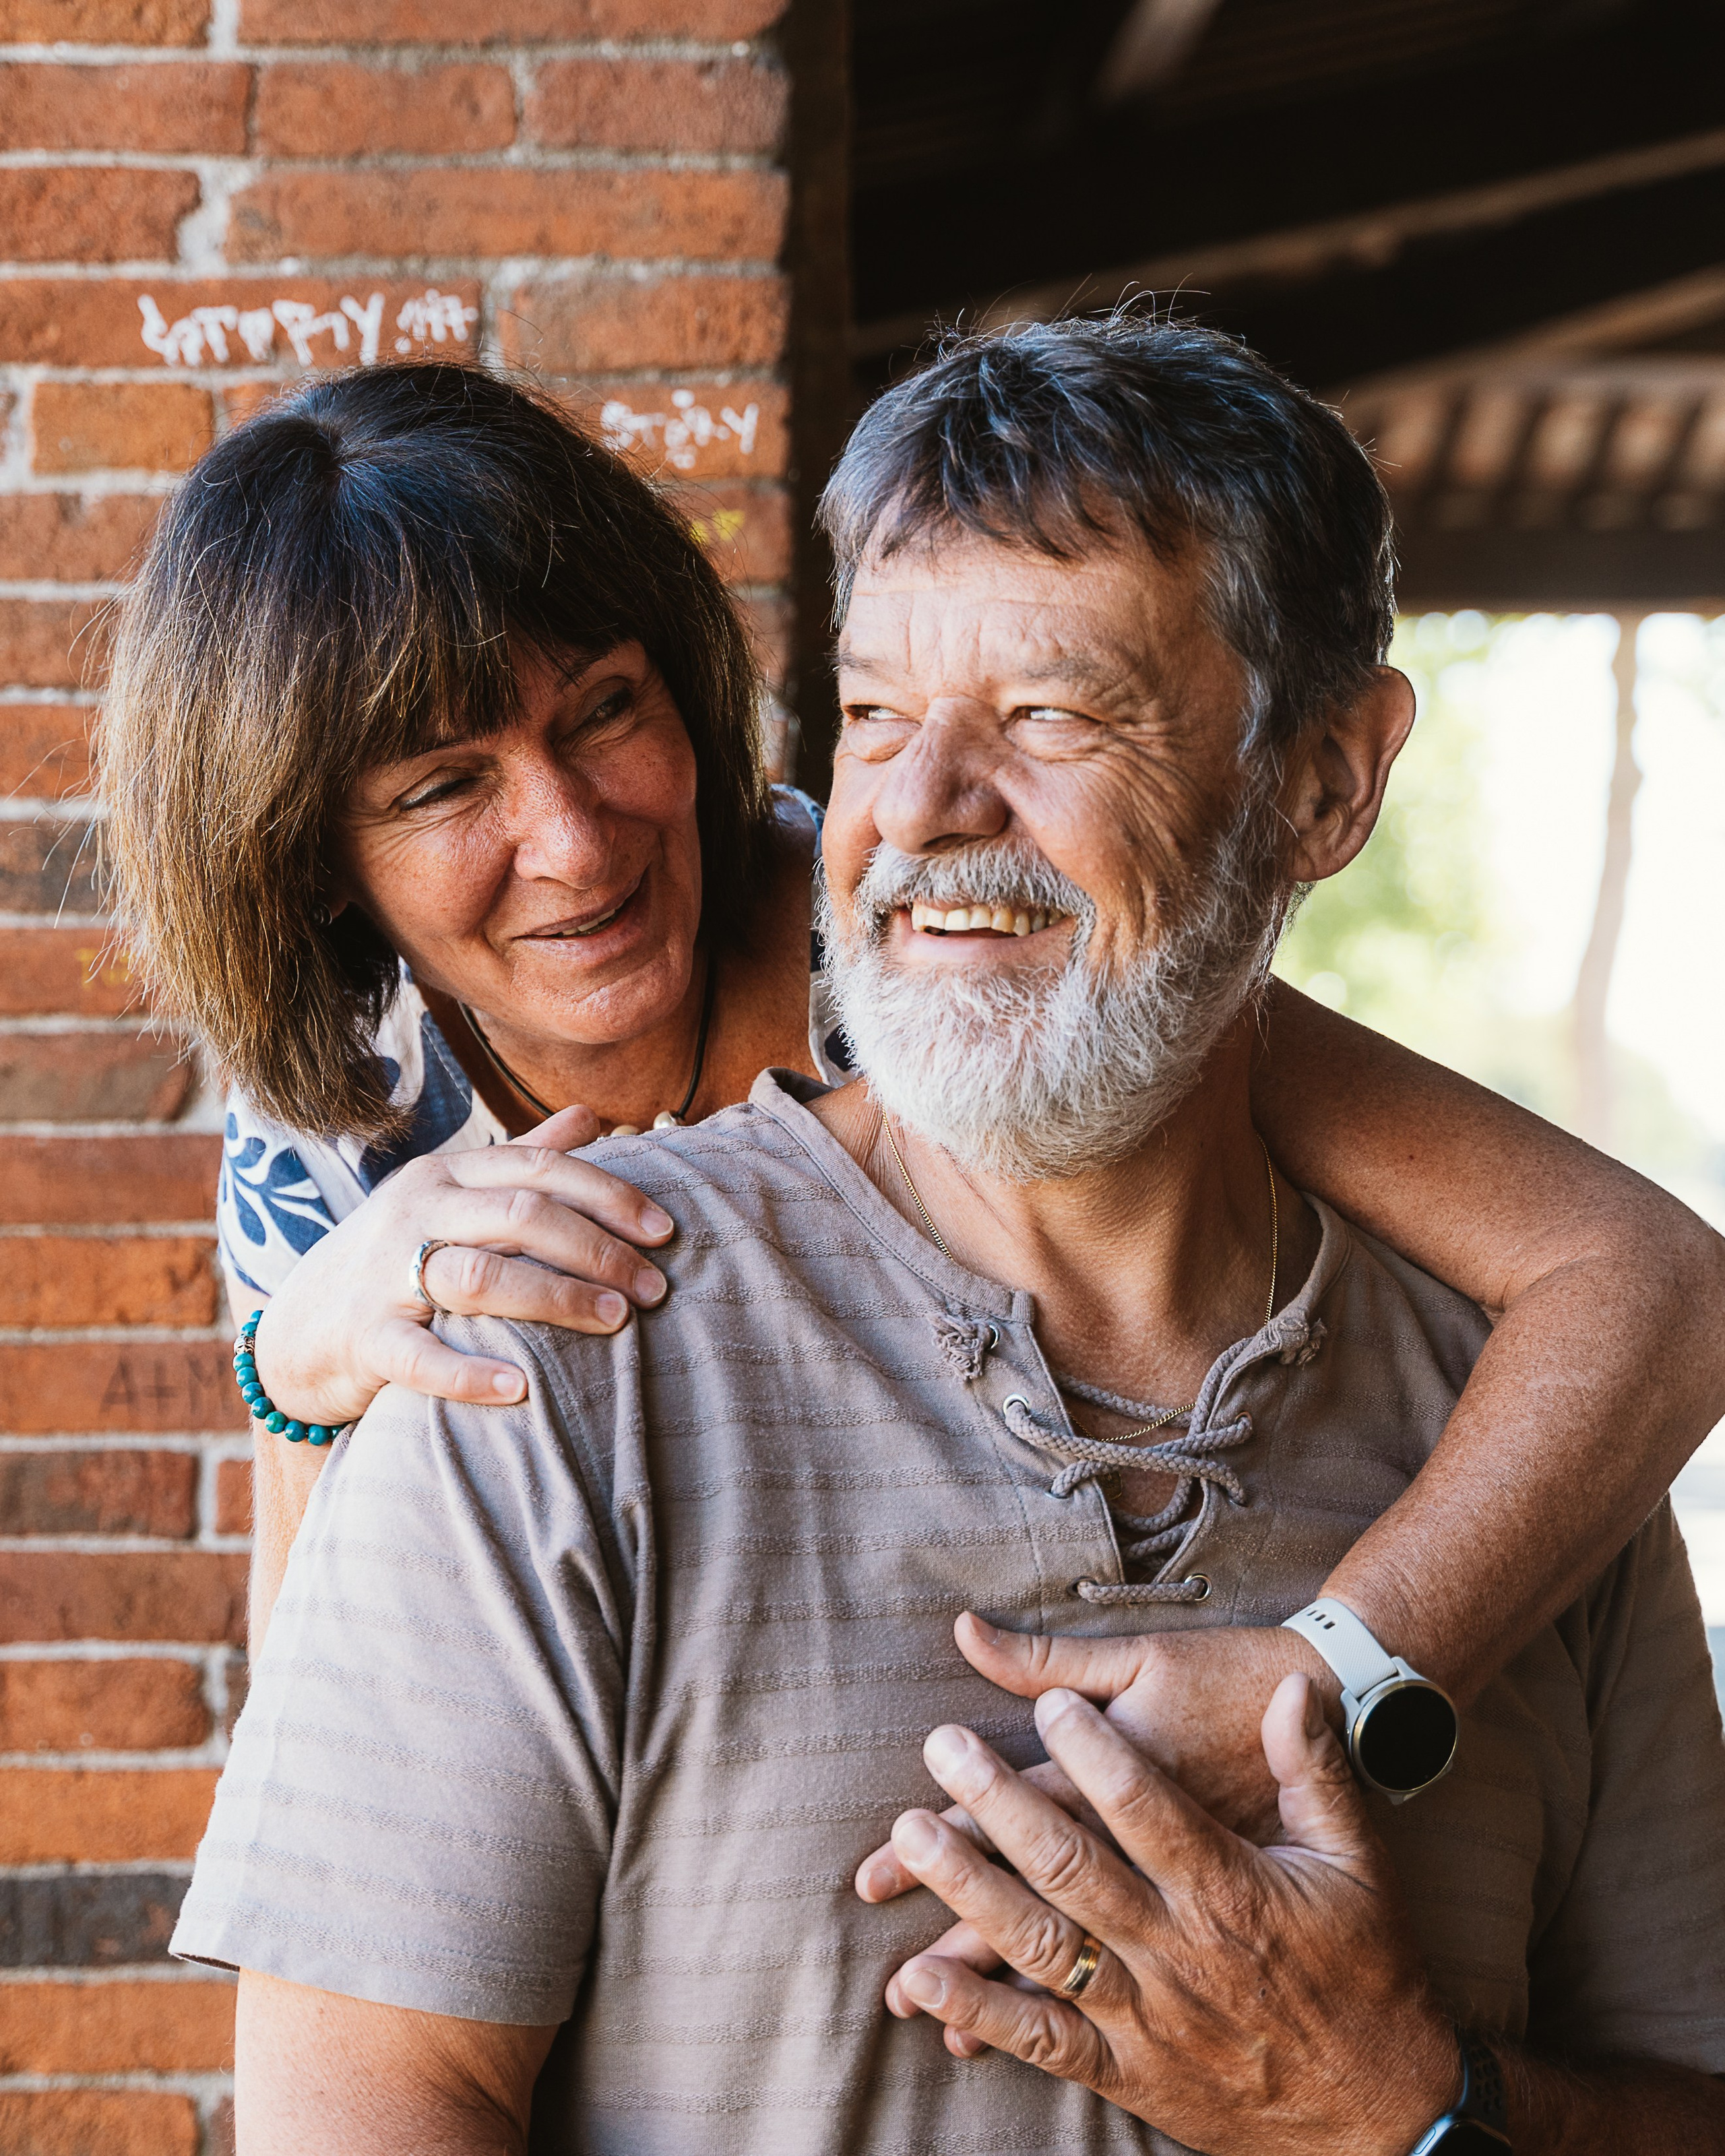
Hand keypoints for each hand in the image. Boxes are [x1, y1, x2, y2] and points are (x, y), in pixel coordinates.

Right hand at [251, 1107, 675, 1429]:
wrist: (295, 1330)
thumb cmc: (397, 1259)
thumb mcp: (452, 1198)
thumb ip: (522, 1159)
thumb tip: (594, 1116)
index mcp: (446, 1174)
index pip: (540, 1168)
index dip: (609, 1195)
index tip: (666, 1230)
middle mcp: (415, 1211)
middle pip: (521, 1215)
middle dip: (598, 1249)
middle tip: (655, 1288)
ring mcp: (384, 1273)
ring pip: (480, 1275)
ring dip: (556, 1298)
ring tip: (617, 1322)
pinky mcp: (364, 1337)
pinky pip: (420, 1356)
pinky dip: (471, 1374)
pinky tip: (524, 1389)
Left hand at [882, 1676, 1458, 2155]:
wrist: (1387, 2110)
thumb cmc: (1369, 1968)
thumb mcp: (1356, 1857)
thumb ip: (1313, 1767)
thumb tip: (1294, 1686)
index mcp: (1230, 1889)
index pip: (1147, 1808)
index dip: (1093, 1754)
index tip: (1048, 1707)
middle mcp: (1179, 1951)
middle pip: (1073, 1865)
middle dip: (998, 1801)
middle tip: (942, 1744)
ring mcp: (1147, 2016)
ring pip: (1041, 1945)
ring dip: (967, 1889)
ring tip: (908, 1836)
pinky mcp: (1128, 2072)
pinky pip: (1041, 2040)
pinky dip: (978, 2010)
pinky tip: (919, 1977)